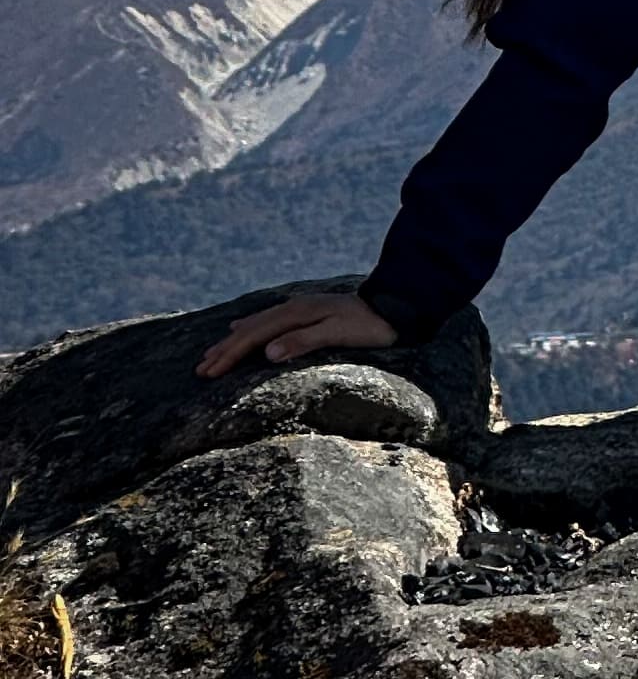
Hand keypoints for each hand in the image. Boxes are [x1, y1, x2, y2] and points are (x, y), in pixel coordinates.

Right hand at [196, 288, 400, 380]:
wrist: (396, 306)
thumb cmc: (370, 326)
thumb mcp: (338, 334)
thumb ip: (303, 342)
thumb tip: (267, 352)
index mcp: (296, 315)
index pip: (254, 337)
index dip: (230, 355)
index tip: (209, 372)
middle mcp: (293, 308)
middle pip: (250, 330)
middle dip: (224, 350)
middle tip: (201, 369)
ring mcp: (300, 309)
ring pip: (257, 325)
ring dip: (233, 340)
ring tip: (213, 352)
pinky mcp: (307, 314)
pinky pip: (268, 321)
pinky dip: (250, 328)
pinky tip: (243, 329)